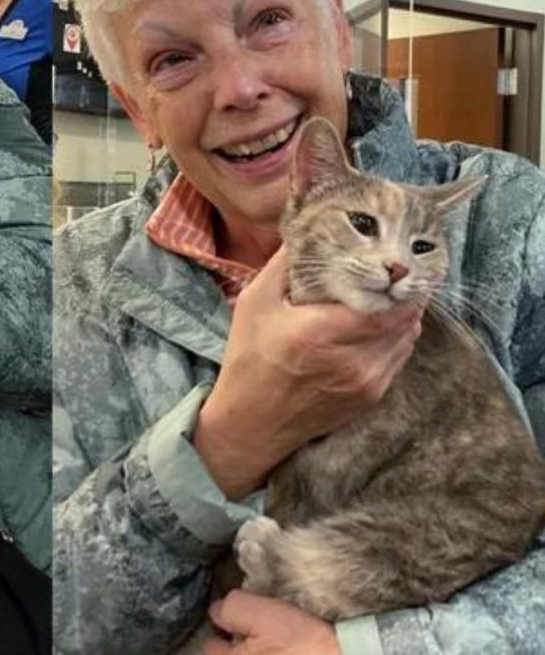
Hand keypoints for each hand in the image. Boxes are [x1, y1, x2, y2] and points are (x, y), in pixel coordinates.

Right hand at [194, 246, 422, 496]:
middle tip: (400, 268)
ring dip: (405, 315)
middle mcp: (353, 360)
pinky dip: (396, 337)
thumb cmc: (248, 360)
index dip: (399, 280)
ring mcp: (367, 382)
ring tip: (394, 293)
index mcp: (321, 333)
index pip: (386, 304)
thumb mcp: (255, 304)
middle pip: (405, 319)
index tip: (397, 259)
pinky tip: (381, 324)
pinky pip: (398, 358)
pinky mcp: (372, 398)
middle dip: (405, 292)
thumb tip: (306, 229)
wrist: (252, 425)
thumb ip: (283, 265)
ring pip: (407, 338)